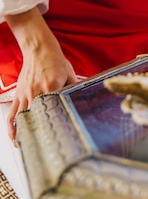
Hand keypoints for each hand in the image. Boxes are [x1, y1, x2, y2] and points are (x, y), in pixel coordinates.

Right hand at [5, 9, 77, 142]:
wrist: (38, 48)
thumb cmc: (55, 60)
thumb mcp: (70, 73)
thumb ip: (74, 88)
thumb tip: (83, 101)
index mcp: (52, 86)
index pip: (54, 108)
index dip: (55, 124)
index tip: (58, 138)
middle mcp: (37, 91)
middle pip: (37, 117)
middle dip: (38, 135)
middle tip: (43, 150)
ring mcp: (26, 93)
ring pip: (22, 118)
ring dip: (23, 134)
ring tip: (26, 148)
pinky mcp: (18, 94)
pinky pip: (12, 112)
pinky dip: (11, 126)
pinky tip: (14, 137)